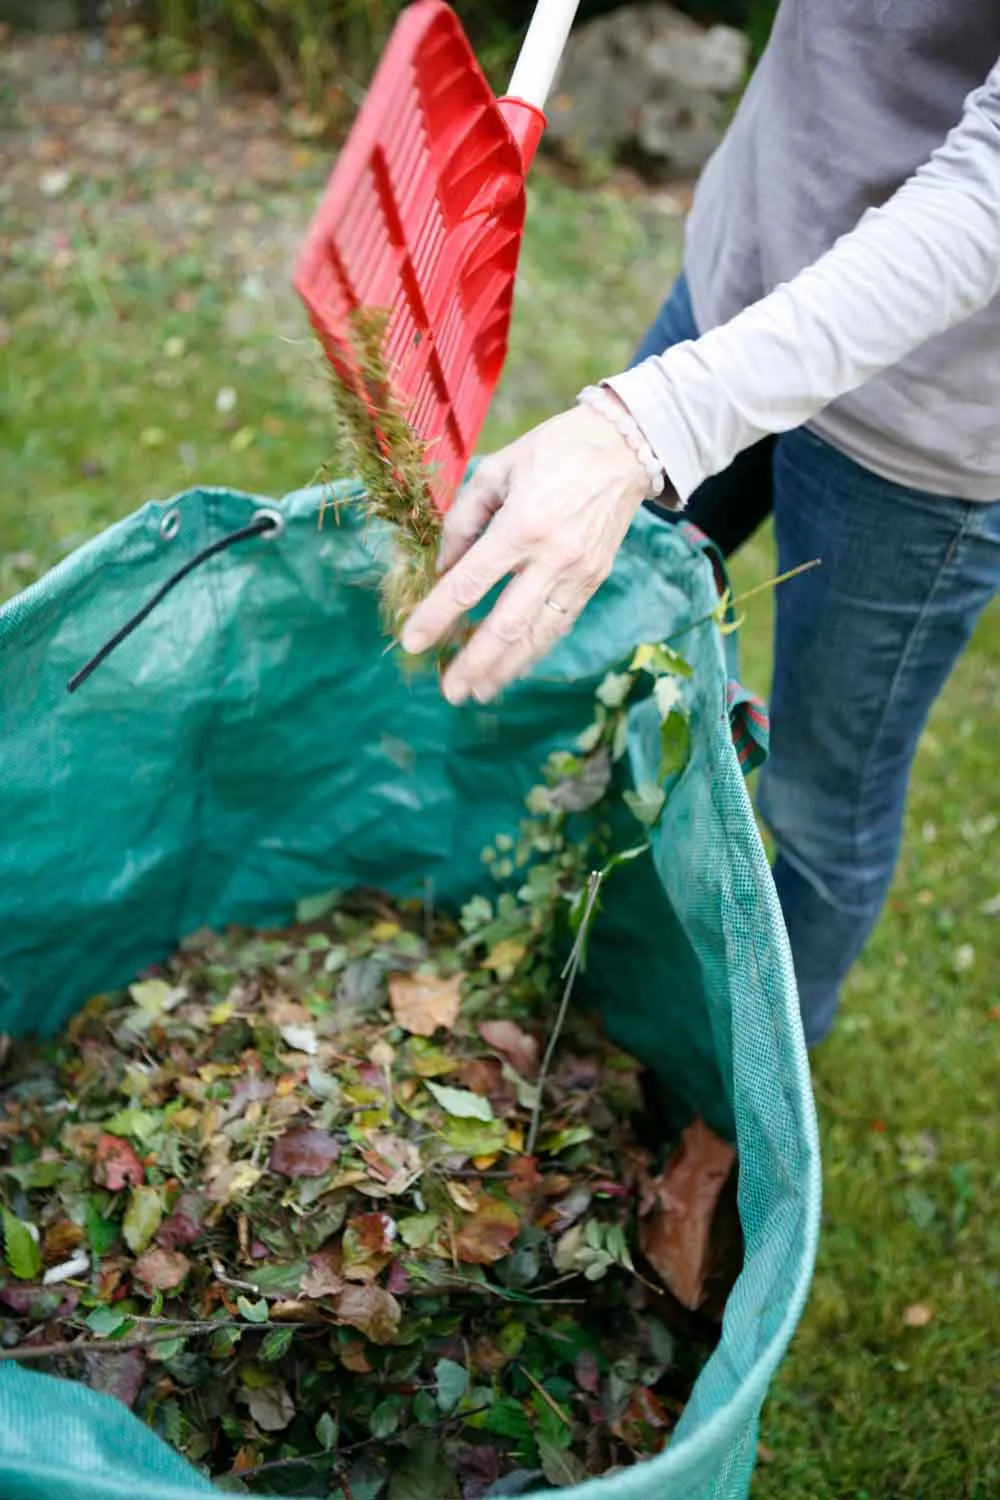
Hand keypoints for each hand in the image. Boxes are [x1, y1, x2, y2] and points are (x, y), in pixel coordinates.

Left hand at [399, 403, 650, 704]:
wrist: (623, 447)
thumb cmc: (554, 450)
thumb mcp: (497, 470)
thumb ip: (464, 520)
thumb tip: (443, 568)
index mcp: (522, 525)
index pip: (469, 584)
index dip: (437, 616)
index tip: (413, 642)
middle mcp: (552, 557)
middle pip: (506, 625)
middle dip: (474, 662)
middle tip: (449, 691)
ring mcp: (578, 574)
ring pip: (537, 635)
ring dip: (505, 668)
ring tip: (478, 691)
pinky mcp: (594, 580)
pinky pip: (559, 624)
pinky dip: (534, 649)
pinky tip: (513, 666)